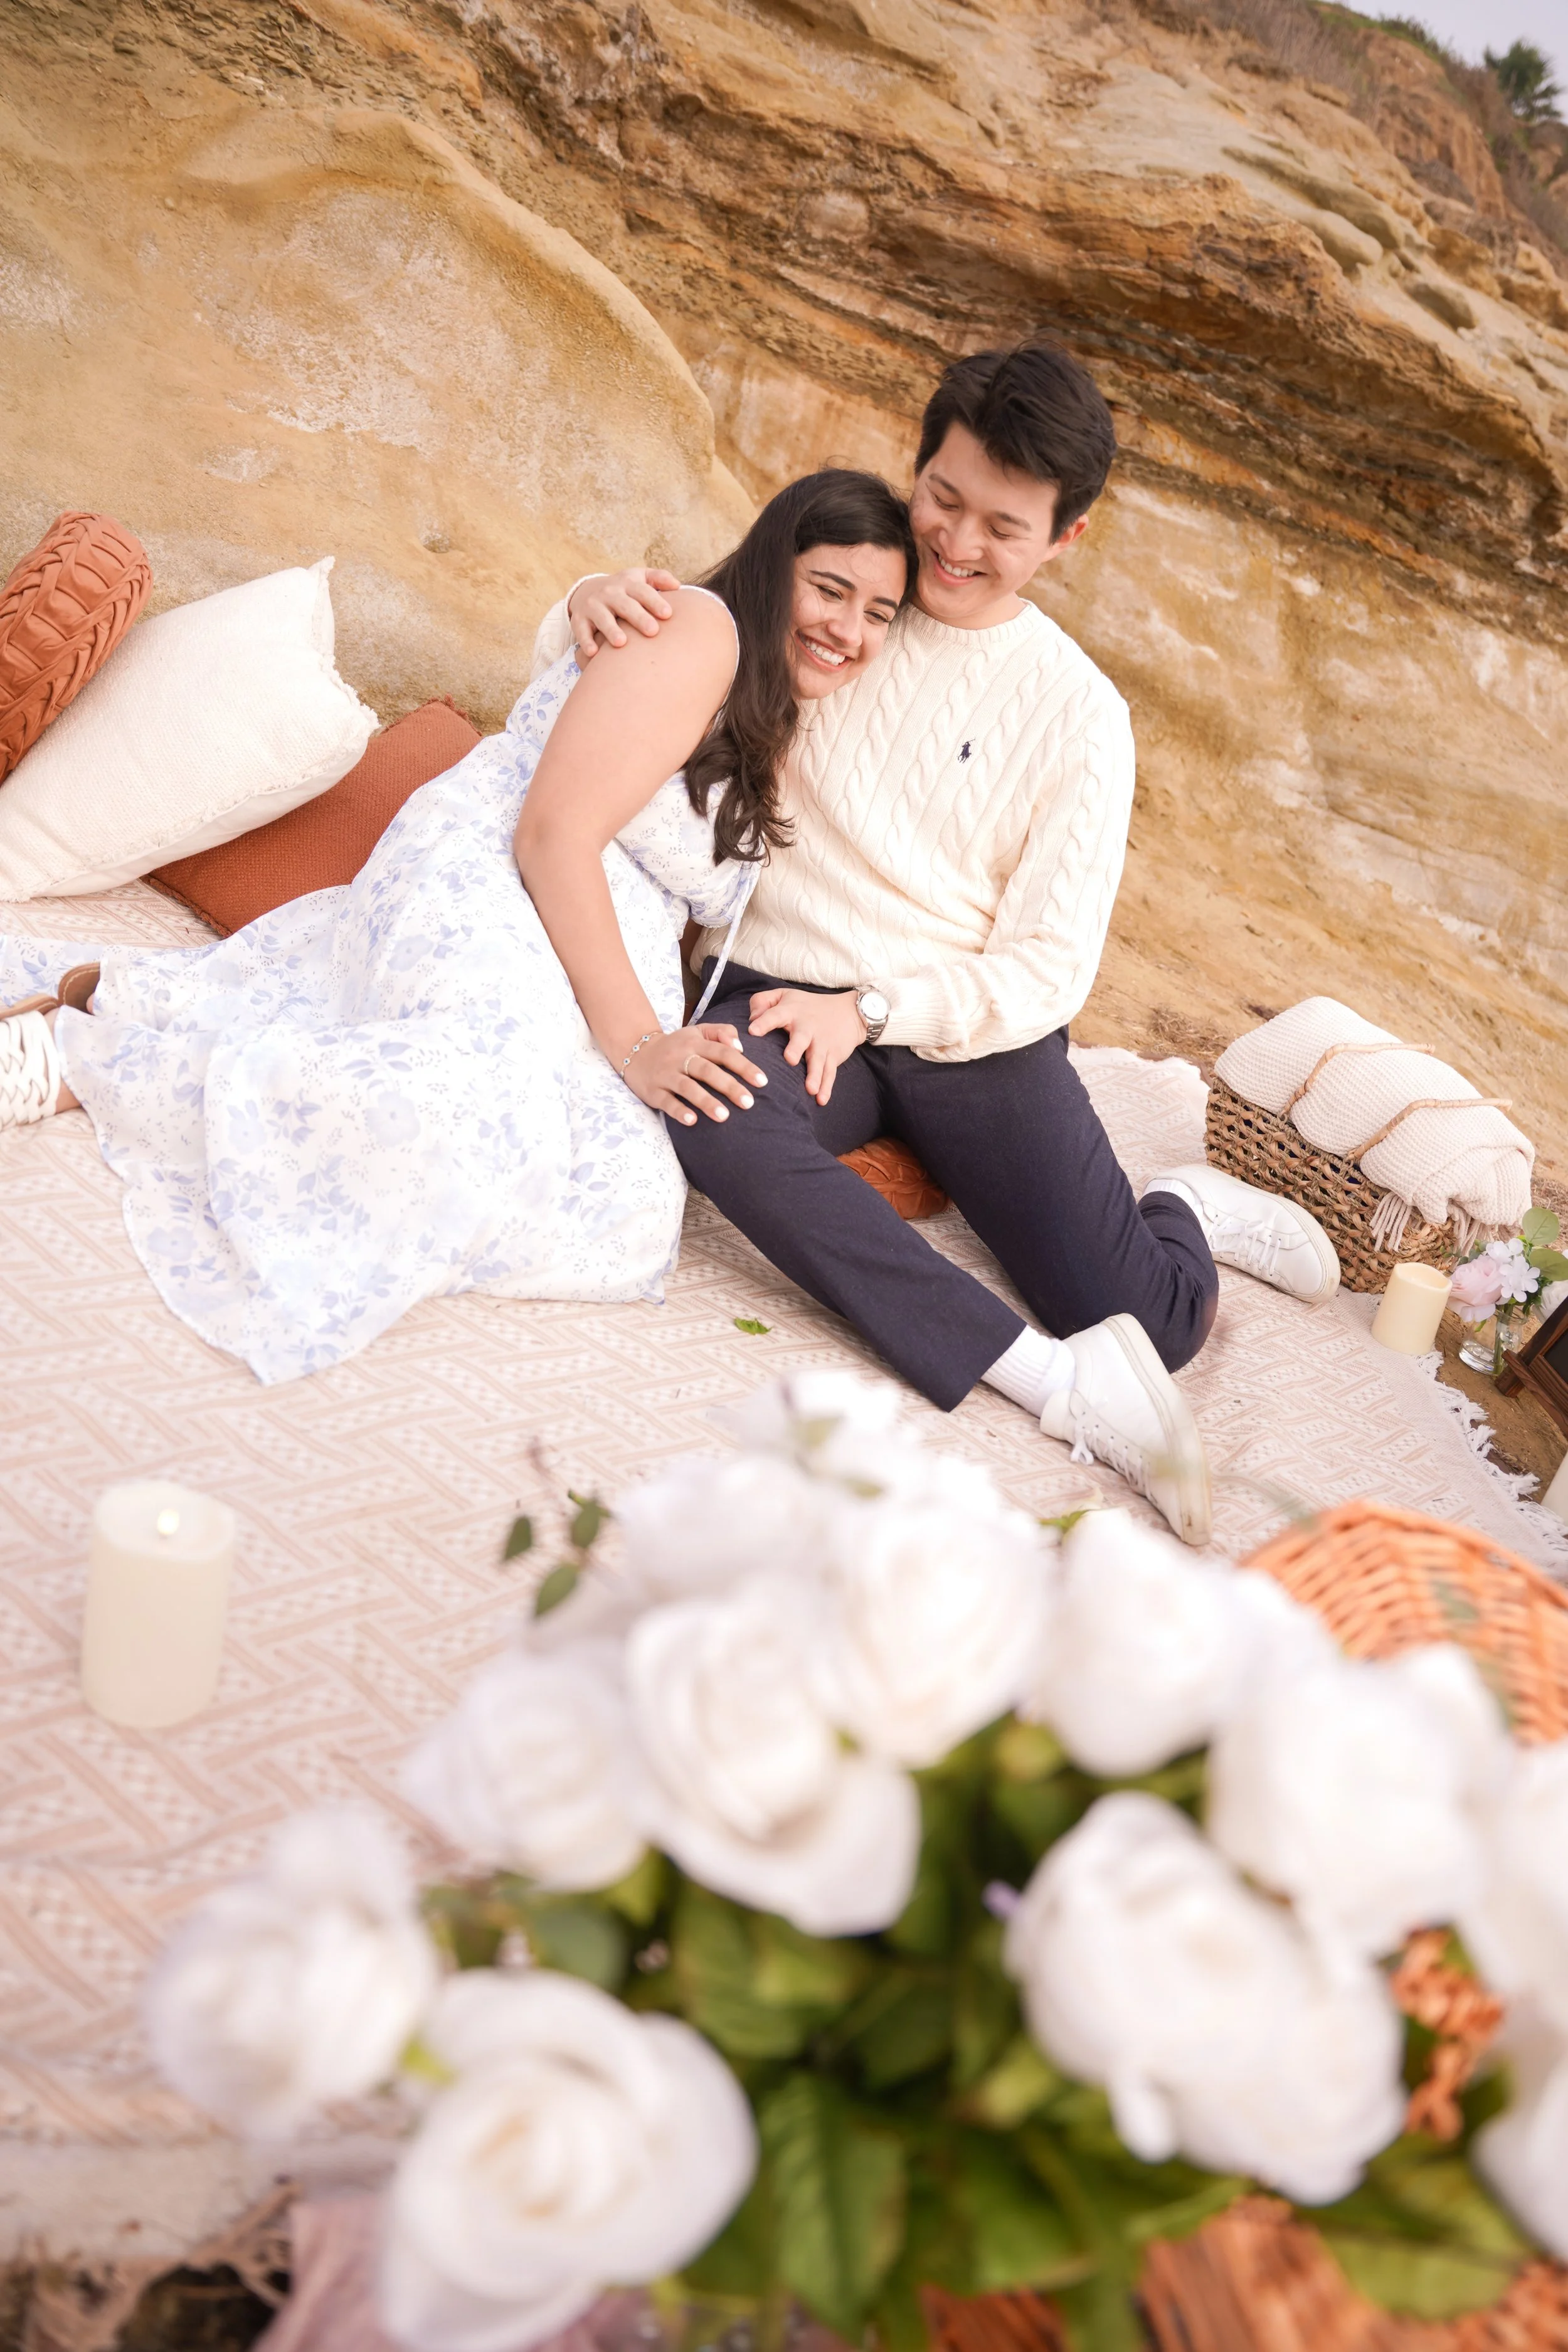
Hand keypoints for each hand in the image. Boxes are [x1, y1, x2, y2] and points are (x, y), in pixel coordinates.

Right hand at [568, 569, 680, 659]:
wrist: (587, 591)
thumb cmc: (624, 590)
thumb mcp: (639, 578)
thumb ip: (659, 578)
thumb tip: (677, 586)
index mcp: (627, 584)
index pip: (643, 591)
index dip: (655, 602)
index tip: (668, 614)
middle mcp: (609, 593)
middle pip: (625, 605)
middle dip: (638, 617)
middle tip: (653, 631)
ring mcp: (593, 606)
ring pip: (602, 618)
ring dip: (611, 630)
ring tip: (621, 643)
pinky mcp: (580, 619)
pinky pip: (582, 631)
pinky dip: (586, 642)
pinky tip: (593, 653)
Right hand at [619, 1023, 768, 1125]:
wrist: (635, 1051)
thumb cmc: (676, 1045)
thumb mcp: (697, 1032)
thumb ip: (722, 1032)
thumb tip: (740, 1046)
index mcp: (695, 1043)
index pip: (723, 1053)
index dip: (743, 1066)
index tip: (762, 1081)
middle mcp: (680, 1057)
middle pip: (707, 1070)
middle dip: (729, 1086)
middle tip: (749, 1103)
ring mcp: (665, 1074)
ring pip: (687, 1087)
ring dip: (706, 1101)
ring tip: (724, 1116)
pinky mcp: (653, 1090)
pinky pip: (666, 1101)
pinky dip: (678, 1110)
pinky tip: (692, 1120)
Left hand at [747, 988, 865, 1105]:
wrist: (849, 1012)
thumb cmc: (807, 1006)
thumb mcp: (784, 995)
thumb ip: (761, 1002)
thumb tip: (750, 1020)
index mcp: (790, 1012)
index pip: (775, 1015)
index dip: (764, 1022)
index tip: (752, 1030)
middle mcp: (806, 1028)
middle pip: (800, 1038)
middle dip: (796, 1048)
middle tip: (790, 1060)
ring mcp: (821, 1043)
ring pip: (817, 1059)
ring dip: (814, 1074)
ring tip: (810, 1089)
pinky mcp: (833, 1056)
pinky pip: (829, 1072)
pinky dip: (827, 1086)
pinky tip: (821, 1100)